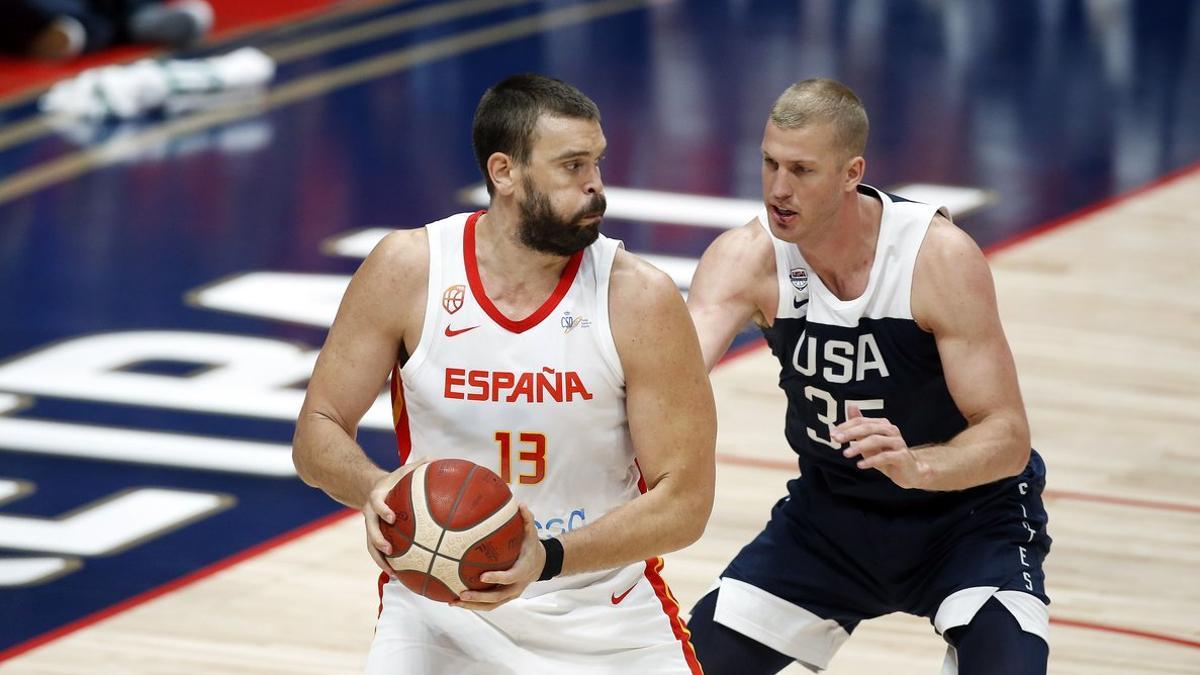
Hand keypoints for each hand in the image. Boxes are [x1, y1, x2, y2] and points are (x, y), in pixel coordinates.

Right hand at [363, 456, 430, 577]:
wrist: (372, 490)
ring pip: (371, 547)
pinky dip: (388, 564)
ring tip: (393, 573)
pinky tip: (402, 576)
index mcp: (376, 498)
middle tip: (389, 550)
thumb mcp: (403, 470)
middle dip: (378, 541)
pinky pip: (379, 553)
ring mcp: (371, 528)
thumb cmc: (394, 481)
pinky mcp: (375, 538)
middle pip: (370, 530)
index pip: (376, 505)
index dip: (382, 510)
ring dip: (380, 560)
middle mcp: (370, 515)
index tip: (392, 517)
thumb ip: (418, 466)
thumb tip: (438, 458)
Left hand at [452, 503, 544, 610]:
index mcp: (522, 570)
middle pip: (497, 597)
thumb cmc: (531, 546)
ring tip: (454, 602)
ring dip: (473, 605)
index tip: (482, 575)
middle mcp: (516, 586)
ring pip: (491, 605)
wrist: (540, 564)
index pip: (509, 577)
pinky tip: (456, 600)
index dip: (497, 578)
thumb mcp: (532, 533)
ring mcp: (510, 594)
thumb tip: (520, 504)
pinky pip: (488, 604)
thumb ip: (527, 519)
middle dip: (479, 597)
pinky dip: (473, 605)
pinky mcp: (504, 597)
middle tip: (462, 593)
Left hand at [834, 405, 927, 488]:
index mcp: (882, 424)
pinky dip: (871, 460)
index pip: (861, 421)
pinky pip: (884, 457)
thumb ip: (860, 426)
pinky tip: (860, 465)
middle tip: (836, 439)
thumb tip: (851, 406)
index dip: (846, 426)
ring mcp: (898, 442)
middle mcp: (891, 430)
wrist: (909, 471)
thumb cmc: (886, 454)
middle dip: (850, 433)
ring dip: (859, 446)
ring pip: (876, 440)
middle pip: (868, 428)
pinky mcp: (902, 456)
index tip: (832, 434)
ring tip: (846, 453)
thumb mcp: (870, 441)